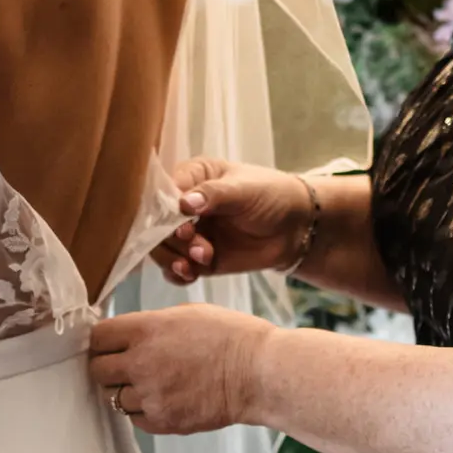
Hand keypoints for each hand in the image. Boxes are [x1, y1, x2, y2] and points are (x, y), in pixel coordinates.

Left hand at [88, 304, 271, 433]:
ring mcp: (149, 395)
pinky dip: (143, 410)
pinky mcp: (161, 421)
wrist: (258, 373)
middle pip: (97, 370)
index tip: (109, 344)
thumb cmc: (231, 336)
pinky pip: (134, 418)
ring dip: (126, 390)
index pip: (97, 337)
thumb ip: (151, 325)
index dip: (102, 340)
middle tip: (125, 365)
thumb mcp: (187, 313)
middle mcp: (141, 363)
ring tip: (151, 383)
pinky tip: (164, 398)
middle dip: (108, 366)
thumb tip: (129, 336)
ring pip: (113, 397)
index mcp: (146, 330)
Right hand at [151, 160, 314, 284]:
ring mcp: (190, 234)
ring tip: (201, 258)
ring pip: (163, 249)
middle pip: (156, 225)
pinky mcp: (198, 259)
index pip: (162, 192)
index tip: (180, 221)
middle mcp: (184, 207)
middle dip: (171, 238)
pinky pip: (177, 270)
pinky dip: (179, 274)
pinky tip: (191, 274)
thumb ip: (214, 195)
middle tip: (195, 242)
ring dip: (175, 257)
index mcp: (191, 178)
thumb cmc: (270, 195)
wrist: (296, 227)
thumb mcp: (244, 189)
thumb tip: (183, 203)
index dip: (164, 209)